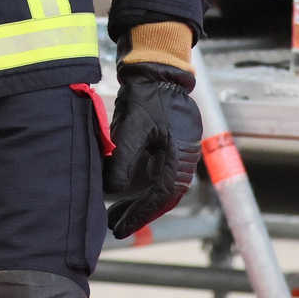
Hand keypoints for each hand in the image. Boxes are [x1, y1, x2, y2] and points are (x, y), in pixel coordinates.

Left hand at [105, 62, 203, 237]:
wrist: (157, 69)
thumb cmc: (145, 95)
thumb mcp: (131, 127)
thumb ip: (123, 159)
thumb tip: (113, 191)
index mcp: (179, 155)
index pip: (161, 196)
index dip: (140, 214)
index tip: (121, 228)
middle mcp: (185, 157)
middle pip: (166, 197)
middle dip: (141, 214)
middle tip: (117, 227)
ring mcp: (182, 151)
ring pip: (165, 188)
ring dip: (142, 202)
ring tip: (116, 215)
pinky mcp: (174, 144)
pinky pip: (163, 175)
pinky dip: (146, 187)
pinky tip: (127, 192)